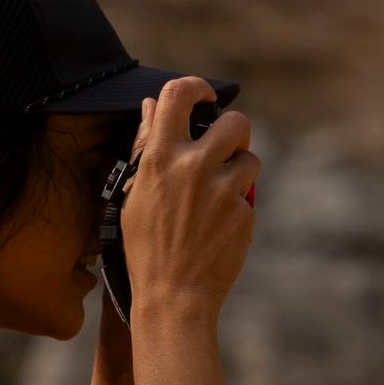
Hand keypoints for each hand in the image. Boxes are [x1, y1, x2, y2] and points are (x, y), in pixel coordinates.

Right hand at [120, 79, 257, 319]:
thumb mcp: (133, 194)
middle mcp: (194, 166)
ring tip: (219, 196)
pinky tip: (218, 227)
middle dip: (234, 132)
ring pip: (250, 158)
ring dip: (239, 171)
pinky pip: (249, 195)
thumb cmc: (145, 247)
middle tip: (224, 149)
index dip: (196, 88)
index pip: (180, 94)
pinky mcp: (245, 212)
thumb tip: (151, 106)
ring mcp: (223, 189)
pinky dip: (238, 207)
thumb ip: (146, 147)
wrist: (173, 296)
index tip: (203, 98)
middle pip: (236, 121)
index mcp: (160, 158)